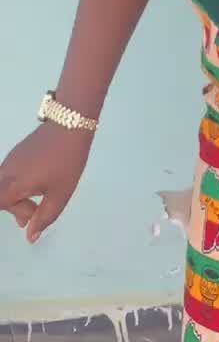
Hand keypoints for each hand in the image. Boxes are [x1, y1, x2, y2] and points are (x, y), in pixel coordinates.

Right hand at [0, 123, 91, 242]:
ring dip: (17, 198)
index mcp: (13, 185)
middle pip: (1, 197)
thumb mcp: (59, 194)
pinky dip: (18, 185)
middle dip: (15, 209)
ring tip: (37, 205)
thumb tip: (30, 237)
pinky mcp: (18, 152)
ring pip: (4, 185)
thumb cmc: (66, 161)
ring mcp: (11, 160)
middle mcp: (6, 172)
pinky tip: (37, 186)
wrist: (71, 122)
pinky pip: (10, 175)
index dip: (9, 211)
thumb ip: (44, 218)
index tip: (24, 219)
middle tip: (34, 215)